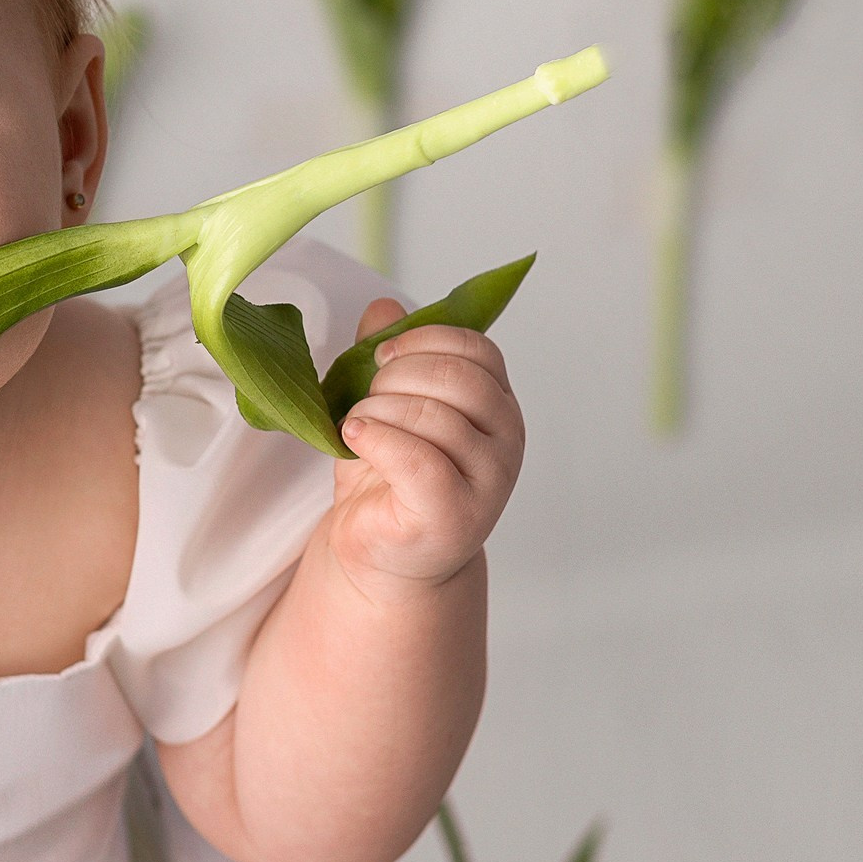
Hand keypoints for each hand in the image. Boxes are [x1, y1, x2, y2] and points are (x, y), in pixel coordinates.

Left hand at [323, 298, 523, 595]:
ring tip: (357, 425)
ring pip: (436, 417)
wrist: (381, 554)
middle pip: (460, 378)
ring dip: (380, 410)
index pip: (480, 350)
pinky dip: (377, 439)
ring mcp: (489, 482)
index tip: (383, 355)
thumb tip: (382, 307)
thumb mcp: (384, 403)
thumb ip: (387, 356)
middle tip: (366, 396)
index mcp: (497, 405)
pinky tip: (355, 437)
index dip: (426, 340)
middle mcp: (506, 441)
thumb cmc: (387, 476)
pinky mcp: (455, 515)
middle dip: (398, 375)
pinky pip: (418, 459)